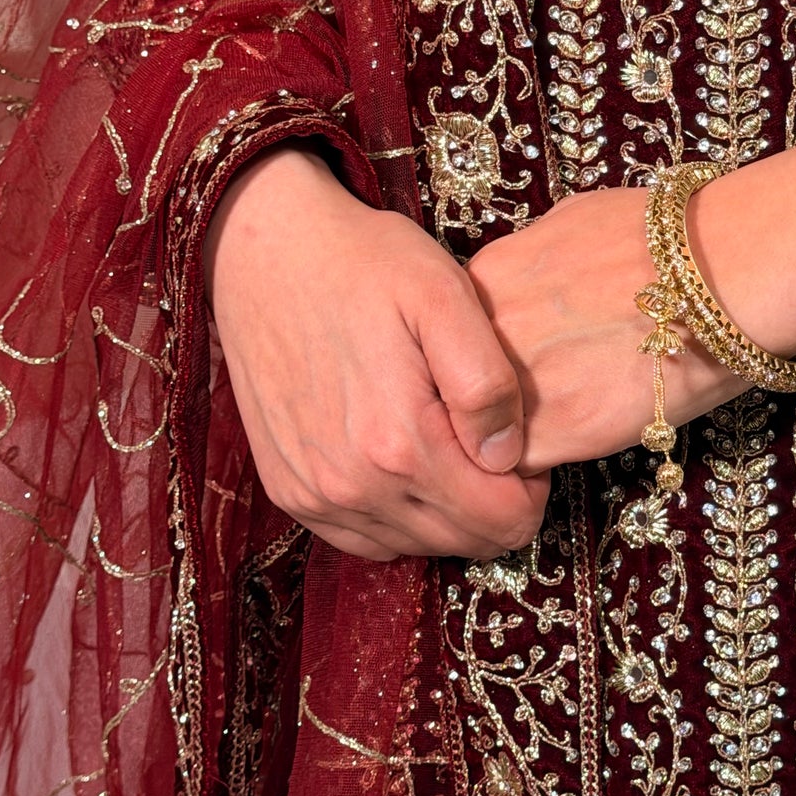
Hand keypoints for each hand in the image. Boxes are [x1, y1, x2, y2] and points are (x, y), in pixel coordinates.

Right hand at [205, 147, 549, 560]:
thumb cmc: (364, 262)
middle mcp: (352, 487)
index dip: (530, 487)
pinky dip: (398, 513)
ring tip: (443, 436)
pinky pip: (366, 538)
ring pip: (417, 546)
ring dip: (445, 509)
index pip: (503, 523)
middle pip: (463, 543)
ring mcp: (313, 495)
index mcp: (400, 445)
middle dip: (493, 501)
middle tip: (485, 433)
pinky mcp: (287, 492)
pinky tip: (403, 459)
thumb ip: (486, 382)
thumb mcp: (445, 295)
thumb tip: (507, 457)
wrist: (264, 250)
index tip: (520, 438)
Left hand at [466, 187, 744, 472]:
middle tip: (553, 385)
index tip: (528, 352)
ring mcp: (517, 387)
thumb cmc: (666, 237)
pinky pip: (526, 463)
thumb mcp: (575, 221)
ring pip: (488, 429)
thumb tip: (535, 272)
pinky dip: (545, 460)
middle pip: (466, 382)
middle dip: (497, 391)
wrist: (725, 273)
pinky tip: (587, 434)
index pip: (458, 333)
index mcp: (488, 278)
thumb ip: (534, 257)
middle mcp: (487, 335)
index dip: (494, 349)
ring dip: (518, 430)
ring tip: (575, 410)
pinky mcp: (557, 434)